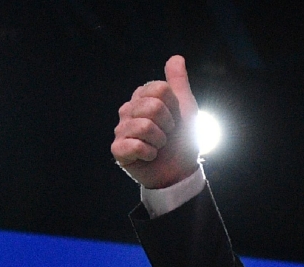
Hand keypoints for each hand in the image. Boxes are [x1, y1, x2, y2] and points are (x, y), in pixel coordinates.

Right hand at [112, 55, 199, 189]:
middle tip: (166, 135)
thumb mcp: (186, 108)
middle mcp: (128, 111)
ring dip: (160, 141)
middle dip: (167, 124)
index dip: (173, 107)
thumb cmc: (182, 140)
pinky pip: (135, 144)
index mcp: (142, 98)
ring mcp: (121, 129)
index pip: (158, 89)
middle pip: (152, 106)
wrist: (180, 171)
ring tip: (158, 146)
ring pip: (145, 126)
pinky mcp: (117, 149)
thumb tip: (176, 57)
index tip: (174, 119)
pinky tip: (149, 156)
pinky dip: (149, 153)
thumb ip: (178, 83)